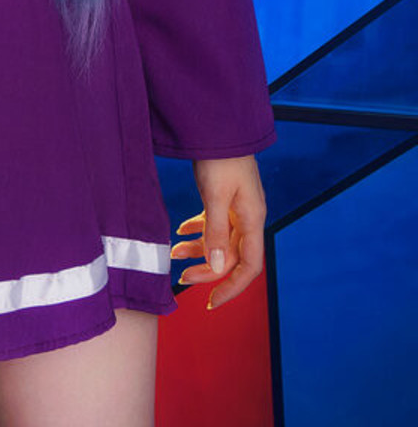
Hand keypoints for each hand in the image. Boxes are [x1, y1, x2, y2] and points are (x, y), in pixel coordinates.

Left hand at [170, 154, 266, 310]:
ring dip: (200, 250)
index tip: (211, 301)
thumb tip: (220, 267)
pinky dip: (198, 231)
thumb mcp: (216, 196)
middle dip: (209, 270)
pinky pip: (214, 222)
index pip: (250, 266)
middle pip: (233, 255)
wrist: (218, 125)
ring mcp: (237, 206)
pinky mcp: (225, 196)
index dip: (232, 287)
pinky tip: (182, 233)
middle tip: (184, 278)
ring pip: (221, 240)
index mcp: (253, 219)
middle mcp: (248, 216)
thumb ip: (217, 232)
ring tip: (174, 253)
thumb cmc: (220, 157)